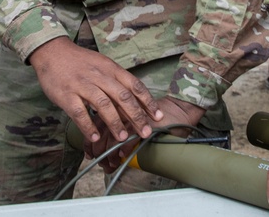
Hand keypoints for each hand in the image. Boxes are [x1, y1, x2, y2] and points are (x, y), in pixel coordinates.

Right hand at [28, 37, 161, 147]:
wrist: (53, 52)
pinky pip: (79, 113)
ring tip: (123, 138)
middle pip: (123, 97)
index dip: (148, 102)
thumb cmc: (81, 62)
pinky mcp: (66, 95)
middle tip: (146, 133)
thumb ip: (116, 81)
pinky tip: (95, 138)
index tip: (157, 116)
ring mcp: (82, 85)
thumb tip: (135, 102)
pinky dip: (88, 127)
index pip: (135, 85)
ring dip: (115, 123)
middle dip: (136, 116)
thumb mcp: (103, 65)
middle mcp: (100, 76)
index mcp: (111, 69)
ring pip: (103, 105)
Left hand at [85, 96, 205, 172]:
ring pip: (111, 137)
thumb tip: (105, 147)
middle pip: (100, 131)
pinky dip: (122, 150)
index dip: (91, 141)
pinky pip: (126, 139)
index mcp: (116, 104)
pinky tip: (122, 156)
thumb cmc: (155, 117)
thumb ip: (120, 127)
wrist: (178, 110)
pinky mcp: (141, 123)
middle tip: (100, 163)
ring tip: (111, 164)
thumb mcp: (133, 119)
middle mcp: (121, 108)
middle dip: (97, 151)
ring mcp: (131, 115)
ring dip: (109, 154)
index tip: (91, 154)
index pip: (95, 123)